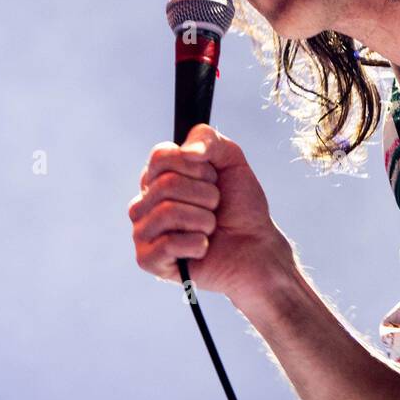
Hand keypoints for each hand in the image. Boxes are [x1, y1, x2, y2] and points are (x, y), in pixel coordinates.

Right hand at [128, 124, 294, 305]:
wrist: (256, 246)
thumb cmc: (241, 206)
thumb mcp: (232, 161)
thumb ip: (208, 139)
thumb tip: (187, 151)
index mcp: (158, 177)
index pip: (160, 156)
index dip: (196, 167)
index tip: (213, 178)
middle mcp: (144, 202)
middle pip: (166, 184)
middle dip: (206, 195)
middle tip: (215, 207)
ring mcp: (143, 231)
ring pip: (167, 212)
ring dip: (204, 220)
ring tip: (211, 228)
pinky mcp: (147, 260)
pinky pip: (167, 245)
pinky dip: (197, 244)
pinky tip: (203, 248)